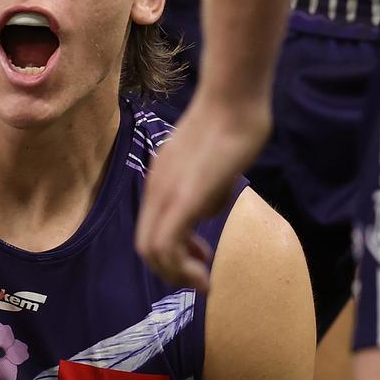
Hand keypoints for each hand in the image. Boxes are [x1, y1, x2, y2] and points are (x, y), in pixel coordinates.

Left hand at [135, 94, 271, 289]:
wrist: (234, 100)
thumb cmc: (233, 123)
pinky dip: (182, 268)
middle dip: (172, 271)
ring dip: (178, 274)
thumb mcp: (214, 164)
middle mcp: (156, 189)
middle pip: (146, 247)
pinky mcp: (183, 197)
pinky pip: (167, 244)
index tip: (201, 258)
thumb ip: (205, 187)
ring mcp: (166, 193)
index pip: (151, 230)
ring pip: (152, 251)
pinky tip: (205, 274)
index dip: (171, 255)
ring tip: (203, 280)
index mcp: (161, 180)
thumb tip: (207, 208)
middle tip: (201, 276)